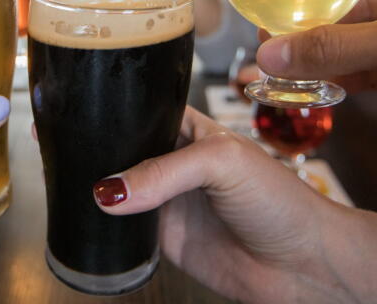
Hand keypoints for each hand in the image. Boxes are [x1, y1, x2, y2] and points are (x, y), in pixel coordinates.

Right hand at [92, 106, 344, 301]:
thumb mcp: (224, 163)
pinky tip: (94, 216)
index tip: (83, 111)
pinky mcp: (162, 238)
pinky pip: (124, 229)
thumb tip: (110, 190)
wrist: (304, 265)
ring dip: (100, 189)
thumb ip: (166, 171)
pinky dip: (108, 225)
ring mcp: (165, 200)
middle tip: (72, 150)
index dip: (116, 110)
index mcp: (189, 129)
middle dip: (100, 151)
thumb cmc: (281, 201)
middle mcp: (172, 162)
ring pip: (118, 189)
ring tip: (77, 183)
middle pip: (123, 150)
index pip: (143, 111)